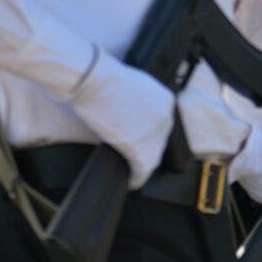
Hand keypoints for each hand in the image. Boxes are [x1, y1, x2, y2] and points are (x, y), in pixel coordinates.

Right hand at [69, 52, 174, 187]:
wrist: (95, 80)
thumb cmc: (106, 80)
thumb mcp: (137, 86)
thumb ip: (145, 102)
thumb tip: (138, 118)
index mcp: (167, 101)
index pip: (162, 127)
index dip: (149, 138)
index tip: (140, 144)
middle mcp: (166, 117)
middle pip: (159, 143)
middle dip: (146, 152)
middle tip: (133, 159)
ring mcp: (154, 133)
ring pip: (152, 159)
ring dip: (141, 167)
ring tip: (132, 173)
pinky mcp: (140, 147)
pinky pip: (142, 170)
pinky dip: (136, 178)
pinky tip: (130, 181)